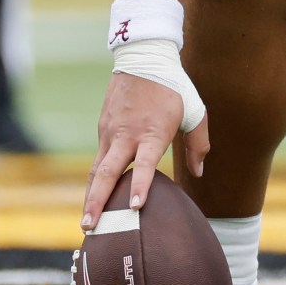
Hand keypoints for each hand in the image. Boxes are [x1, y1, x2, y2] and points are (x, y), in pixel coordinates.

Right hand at [79, 72, 210, 224]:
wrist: (143, 57)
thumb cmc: (173, 87)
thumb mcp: (194, 112)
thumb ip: (198, 144)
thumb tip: (198, 173)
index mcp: (151, 132)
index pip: (144, 164)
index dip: (139, 185)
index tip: (134, 208)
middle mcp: (126, 135)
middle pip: (106, 173)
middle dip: (97, 202)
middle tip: (90, 227)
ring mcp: (110, 132)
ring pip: (96, 170)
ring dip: (90, 196)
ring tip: (87, 223)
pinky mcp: (103, 129)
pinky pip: (97, 159)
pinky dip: (94, 180)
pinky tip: (94, 198)